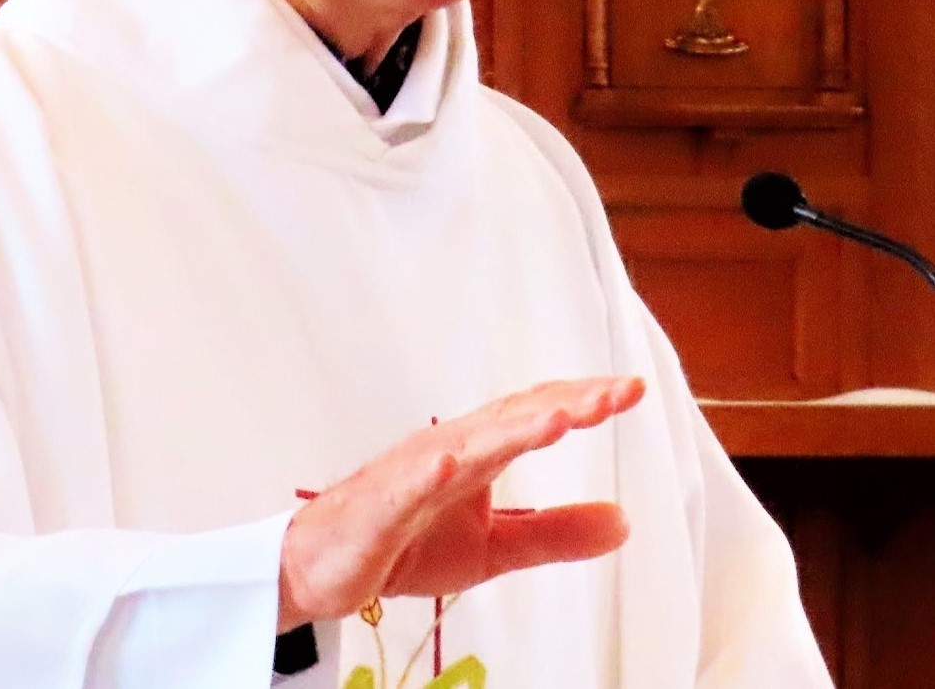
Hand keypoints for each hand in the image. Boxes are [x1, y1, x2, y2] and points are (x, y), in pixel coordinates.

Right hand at [277, 375, 644, 631]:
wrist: (325, 567)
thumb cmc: (405, 543)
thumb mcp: (496, 548)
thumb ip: (555, 533)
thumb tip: (624, 521)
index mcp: (479, 453)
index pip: (537, 415)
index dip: (583, 402)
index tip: (631, 389)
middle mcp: (450, 449)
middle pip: (514, 418)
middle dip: (565, 404)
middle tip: (615, 392)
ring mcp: (413, 473)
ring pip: (470, 443)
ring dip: (513, 428)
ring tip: (558, 418)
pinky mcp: (381, 507)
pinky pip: (406, 487)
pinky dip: (428, 471)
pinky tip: (453, 461)